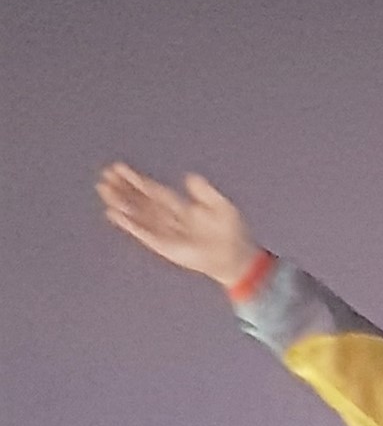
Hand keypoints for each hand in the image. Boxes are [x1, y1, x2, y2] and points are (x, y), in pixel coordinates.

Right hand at [97, 165, 260, 287]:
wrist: (235, 257)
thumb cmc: (231, 232)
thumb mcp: (221, 206)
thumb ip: (205, 193)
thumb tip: (190, 177)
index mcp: (180, 206)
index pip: (153, 190)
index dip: (137, 180)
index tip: (119, 168)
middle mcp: (169, 218)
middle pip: (141, 200)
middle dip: (124, 189)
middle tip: (106, 176)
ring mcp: (165, 232)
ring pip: (138, 214)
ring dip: (122, 203)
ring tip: (104, 191)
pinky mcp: (164, 246)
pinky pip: (143, 233)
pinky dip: (129, 224)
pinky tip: (114, 214)